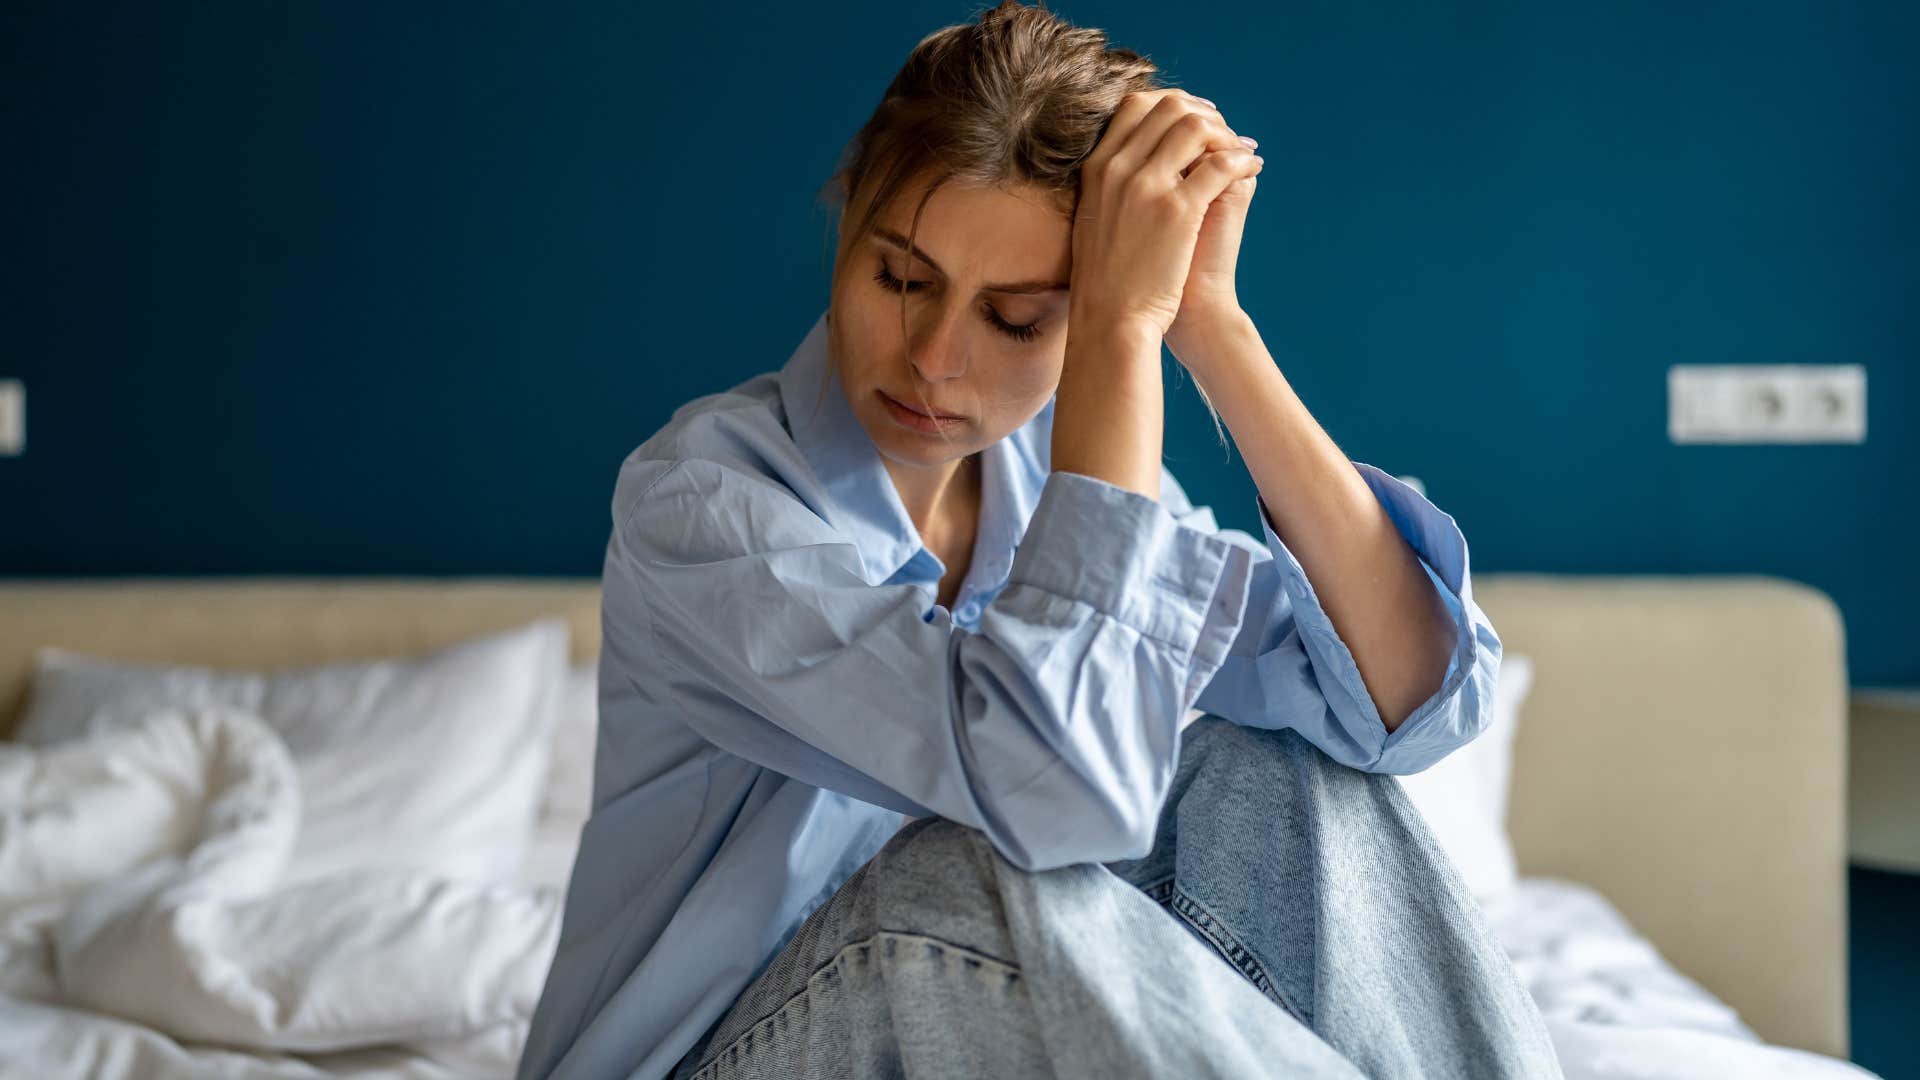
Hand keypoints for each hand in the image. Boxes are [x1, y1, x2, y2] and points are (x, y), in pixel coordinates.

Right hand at [1068, 89, 1264, 344]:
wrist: (1112, 321)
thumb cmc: (1107, 280)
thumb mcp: (1095, 220)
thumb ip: (1112, 185)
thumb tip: (1138, 160)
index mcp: (1096, 168)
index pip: (1134, 105)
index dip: (1172, 102)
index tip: (1196, 117)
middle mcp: (1118, 169)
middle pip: (1168, 107)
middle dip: (1205, 113)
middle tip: (1226, 132)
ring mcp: (1147, 186)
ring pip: (1196, 127)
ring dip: (1226, 133)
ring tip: (1241, 151)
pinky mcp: (1177, 210)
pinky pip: (1221, 164)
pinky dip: (1243, 159)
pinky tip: (1253, 167)